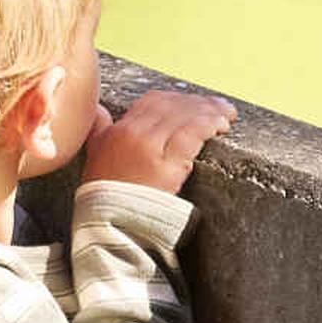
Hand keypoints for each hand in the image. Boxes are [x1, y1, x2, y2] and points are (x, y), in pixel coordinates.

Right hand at [83, 88, 233, 196]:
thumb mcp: (94, 155)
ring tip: (227, 115)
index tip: (194, 103)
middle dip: (198, 103)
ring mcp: (150, 148)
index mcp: (119, 130)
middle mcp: (134, 134)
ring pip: (185, 117)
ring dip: (210, 112)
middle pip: (172, 106)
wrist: (106, 223)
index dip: (177, 99)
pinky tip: (220, 126)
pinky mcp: (167, 165)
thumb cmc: (103, 195)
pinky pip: (191, 134)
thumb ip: (99, 129)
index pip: (152, 101)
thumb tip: (100, 109)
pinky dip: (208, 125)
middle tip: (219, 106)